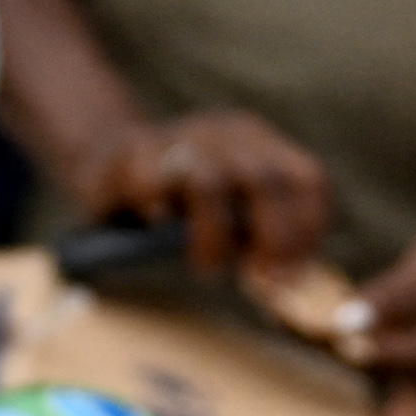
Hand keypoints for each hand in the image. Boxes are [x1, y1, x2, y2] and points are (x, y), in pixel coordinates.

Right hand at [76, 104, 339, 283]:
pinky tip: (158, 228)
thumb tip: (291, 283)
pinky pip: (153, 187)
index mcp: (258, 141)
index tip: (293, 271)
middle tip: (259, 278)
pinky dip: (161, 215)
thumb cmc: (181, 202)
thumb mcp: (233, 207)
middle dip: (270, 239)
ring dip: (213, 238)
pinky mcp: (132, 153)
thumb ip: (263, 234)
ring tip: (207, 266)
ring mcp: (177, 136)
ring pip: (210, 184)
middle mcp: (223, 131)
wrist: (106, 163)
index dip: (308, 228)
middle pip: (267, 180)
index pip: (307, 179)